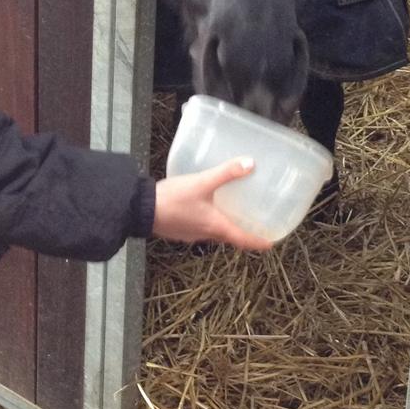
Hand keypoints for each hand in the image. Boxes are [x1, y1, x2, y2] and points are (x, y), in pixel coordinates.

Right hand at [152, 158, 272, 251]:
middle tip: (252, 224)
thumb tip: (249, 164)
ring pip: (213, 232)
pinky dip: (206, 221)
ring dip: (223, 225)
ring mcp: (190, 234)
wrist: (140, 209)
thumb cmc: (172, 200)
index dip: (257, 242)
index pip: (242, 240)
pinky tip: (203, 206)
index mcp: (215, 227)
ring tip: (229, 211)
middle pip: (228, 237)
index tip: (269, 244)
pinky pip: (198, 227)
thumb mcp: (202, 183)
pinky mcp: (178, 230)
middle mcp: (205, 234)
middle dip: (241, 232)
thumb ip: (226, 173)